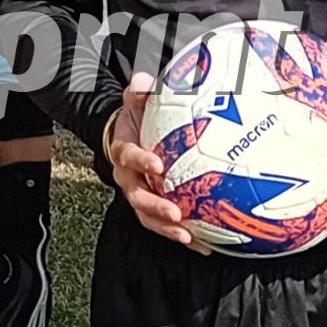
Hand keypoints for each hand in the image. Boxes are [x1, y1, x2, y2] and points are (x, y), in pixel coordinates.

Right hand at [106, 72, 206, 250]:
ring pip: (147, 216)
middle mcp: (127, 176)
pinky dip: (184, 235)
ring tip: (189, 236)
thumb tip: (144, 80)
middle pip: (136, 196)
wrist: (127, 134)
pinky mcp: (151, 206)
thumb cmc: (137, 116)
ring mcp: (138, 194)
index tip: (158, 165)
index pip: (128, 156)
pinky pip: (163, 224)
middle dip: (155, 207)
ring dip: (167, 228)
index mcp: (123, 149)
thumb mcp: (136, 100)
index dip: (140, 161)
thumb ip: (140, 91)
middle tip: (175, 214)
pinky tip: (204, 245)